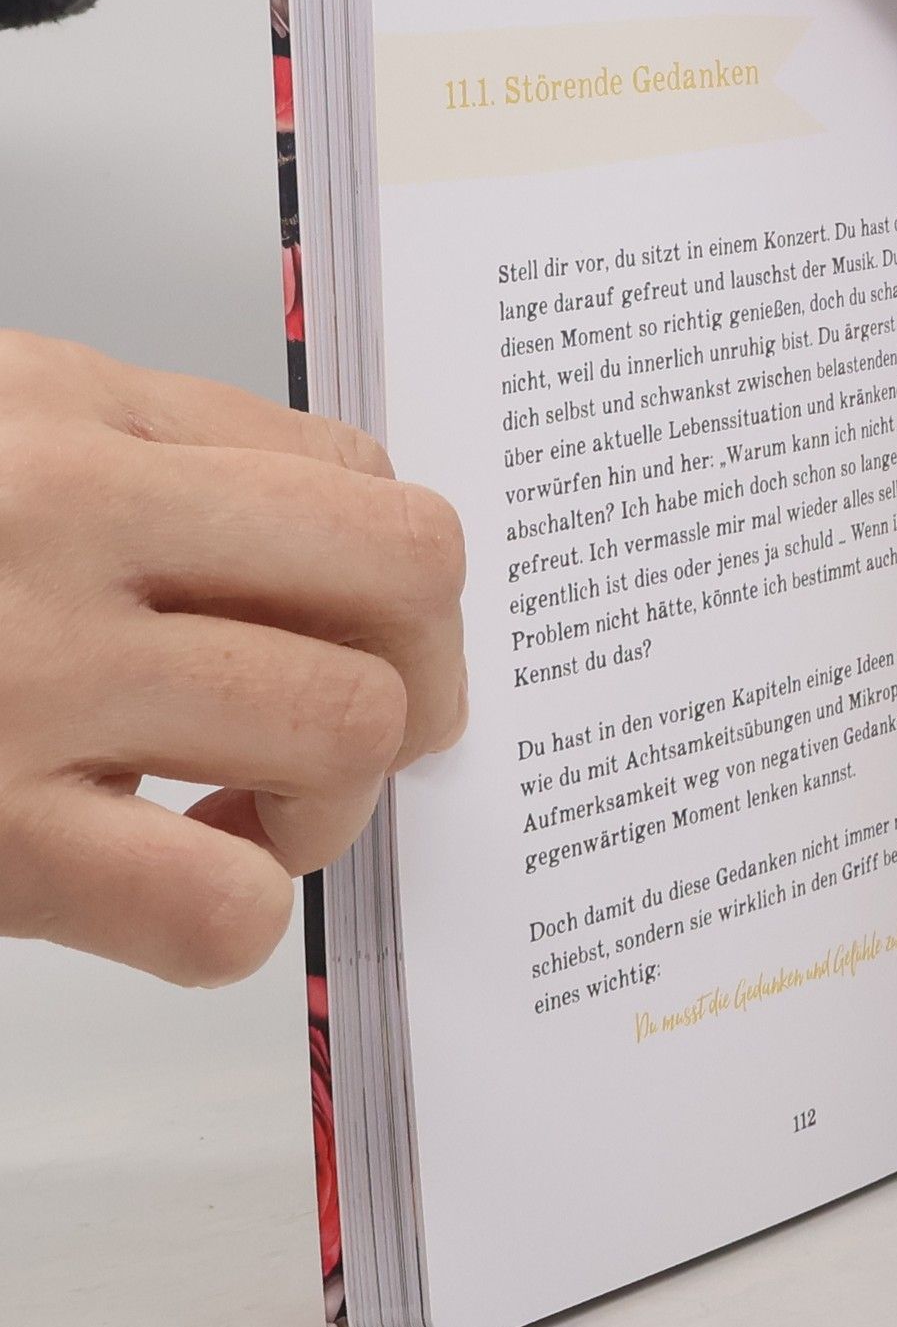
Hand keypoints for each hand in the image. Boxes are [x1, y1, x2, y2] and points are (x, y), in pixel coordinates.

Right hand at [0, 333, 466, 984]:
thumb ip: (142, 456)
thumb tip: (330, 530)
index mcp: (67, 409)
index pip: (356, 471)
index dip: (395, 576)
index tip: (366, 634)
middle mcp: (60, 515)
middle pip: (405, 570)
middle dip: (427, 669)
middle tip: (373, 727)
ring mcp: (17, 679)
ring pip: (345, 729)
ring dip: (333, 802)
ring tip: (242, 814)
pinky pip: (221, 908)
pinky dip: (231, 917)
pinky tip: (159, 885)